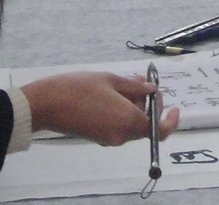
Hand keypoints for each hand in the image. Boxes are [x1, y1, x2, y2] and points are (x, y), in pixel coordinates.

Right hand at [20, 72, 179, 146]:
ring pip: (132, 124)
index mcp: (128, 121)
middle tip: (143, 81)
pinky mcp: (98, 137)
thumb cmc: (78, 88)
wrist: (45, 104)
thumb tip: (152, 91)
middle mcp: (122, 134)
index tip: (174, 107)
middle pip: (145, 124)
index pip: (159, 130)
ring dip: (135, 105)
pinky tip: (115, 93)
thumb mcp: (109, 80)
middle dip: (148, 103)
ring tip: (128, 82)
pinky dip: (123, 111)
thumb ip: (135, 87)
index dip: (170, 120)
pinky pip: (119, 126)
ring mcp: (109, 138)